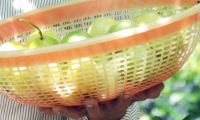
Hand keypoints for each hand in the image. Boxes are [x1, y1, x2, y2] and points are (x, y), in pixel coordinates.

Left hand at [38, 83, 163, 118]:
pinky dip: (50, 107)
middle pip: (96, 113)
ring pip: (75, 113)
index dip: (126, 98)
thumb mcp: (137, 92)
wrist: (108, 106)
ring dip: (66, 111)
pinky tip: (39, 104)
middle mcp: (101, 111)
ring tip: (55, 106)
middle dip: (93, 109)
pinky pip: (61, 108)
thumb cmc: (122, 94)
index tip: (128, 91)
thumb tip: (160, 85)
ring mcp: (85, 111)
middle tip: (90, 100)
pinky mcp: (73, 109)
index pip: (123, 103)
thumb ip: (148, 90)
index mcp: (116, 106)